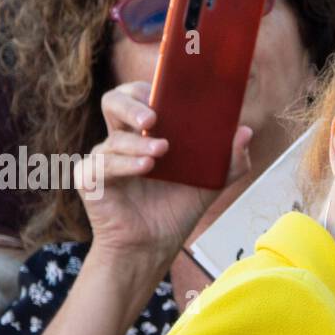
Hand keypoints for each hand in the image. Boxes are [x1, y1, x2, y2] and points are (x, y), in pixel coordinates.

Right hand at [82, 81, 251, 265]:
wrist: (153, 247)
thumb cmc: (175, 210)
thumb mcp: (209, 183)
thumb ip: (228, 160)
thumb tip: (245, 131)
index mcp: (145, 132)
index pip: (139, 95)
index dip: (148, 88)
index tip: (169, 90)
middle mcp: (121, 140)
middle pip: (113, 101)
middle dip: (131, 102)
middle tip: (154, 115)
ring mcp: (103, 158)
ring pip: (114, 138)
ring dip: (138, 141)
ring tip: (161, 150)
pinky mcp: (90, 180)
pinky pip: (105, 165)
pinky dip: (126, 164)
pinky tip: (146, 166)